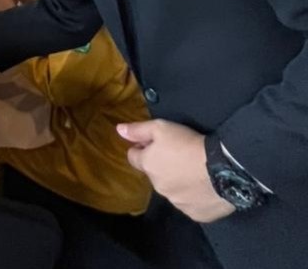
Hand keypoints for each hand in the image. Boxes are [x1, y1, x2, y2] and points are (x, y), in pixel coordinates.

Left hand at [118, 120, 234, 222]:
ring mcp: (177, 203)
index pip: (133, 157)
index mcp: (148, 166)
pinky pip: (190, 204)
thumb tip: (119, 130)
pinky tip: (204, 186)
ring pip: (171, 190)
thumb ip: (138, 130)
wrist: (225, 169)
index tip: (154, 144)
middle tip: (178, 156)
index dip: (142, 148)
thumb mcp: (161, 128)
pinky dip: (193, 196)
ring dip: (177, 181)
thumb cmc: (188, 144)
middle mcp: (158, 187)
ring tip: (194, 171)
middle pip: (154, 174)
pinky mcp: (195, 214)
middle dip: (161, 165)